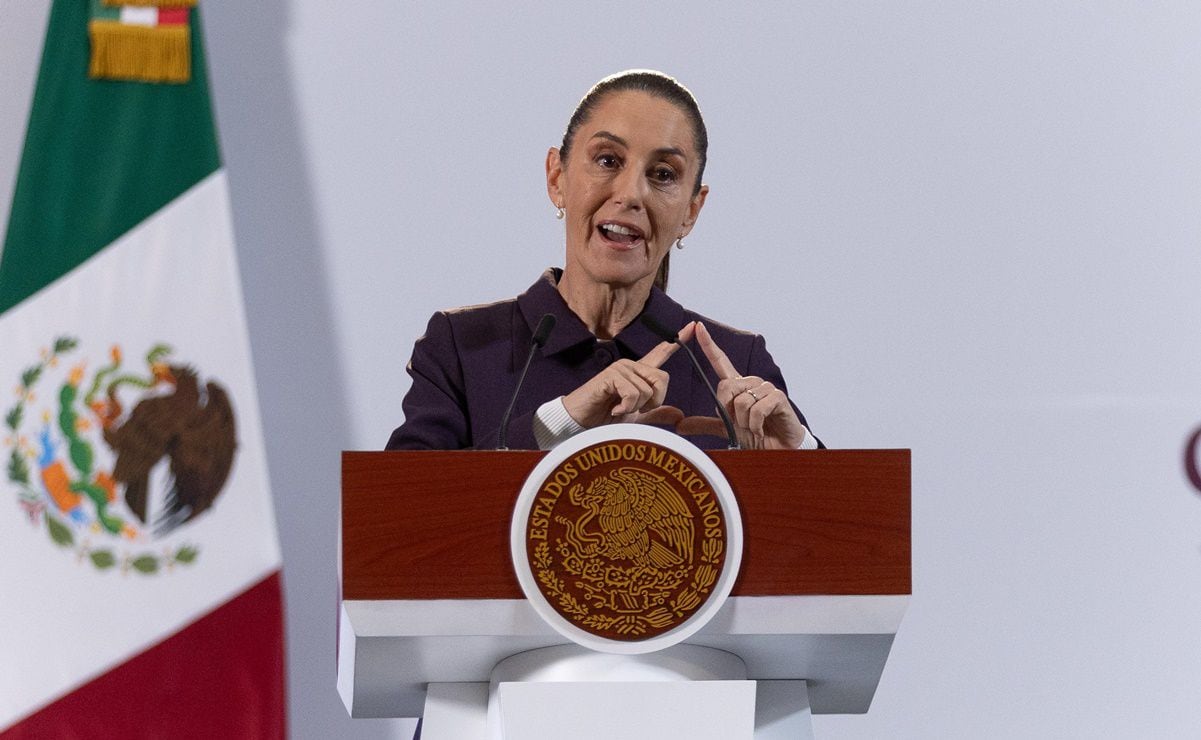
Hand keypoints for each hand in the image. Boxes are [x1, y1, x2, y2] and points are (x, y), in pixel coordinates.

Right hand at [563, 322, 696, 428]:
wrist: (581, 422)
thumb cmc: (605, 416)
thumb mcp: (637, 417)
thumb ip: (657, 414)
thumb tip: (679, 414)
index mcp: (639, 372)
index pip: (662, 353)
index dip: (678, 339)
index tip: (693, 325)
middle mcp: (631, 366)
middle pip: (662, 378)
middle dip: (654, 401)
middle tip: (637, 409)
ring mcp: (620, 368)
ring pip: (647, 390)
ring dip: (635, 408)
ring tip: (619, 408)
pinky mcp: (611, 375)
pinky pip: (632, 392)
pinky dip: (626, 407)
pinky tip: (613, 408)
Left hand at [676, 322, 808, 448]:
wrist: (778, 448)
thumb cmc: (756, 434)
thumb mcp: (726, 429)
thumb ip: (704, 424)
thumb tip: (679, 425)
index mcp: (738, 385)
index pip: (720, 361)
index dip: (708, 344)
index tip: (698, 327)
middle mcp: (751, 382)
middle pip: (725, 387)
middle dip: (728, 411)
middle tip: (741, 423)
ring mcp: (765, 388)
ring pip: (741, 402)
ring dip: (744, 422)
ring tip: (755, 426)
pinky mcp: (778, 396)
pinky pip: (756, 410)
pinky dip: (756, 425)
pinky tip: (763, 428)